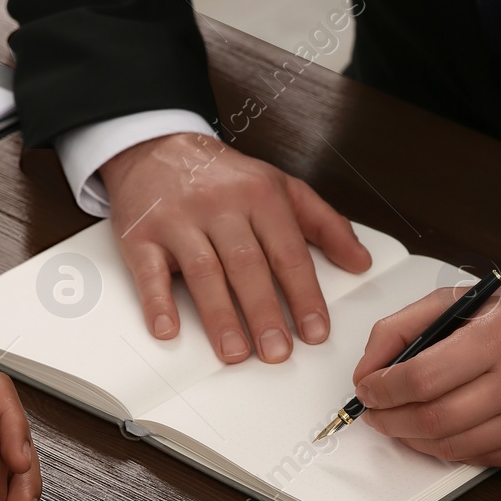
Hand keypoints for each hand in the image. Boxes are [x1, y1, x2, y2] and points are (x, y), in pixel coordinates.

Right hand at [101, 133, 371, 362]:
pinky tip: (169, 330)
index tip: (314, 331)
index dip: (304, 295)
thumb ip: (325, 224)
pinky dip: (158, 303)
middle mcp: (220, 205)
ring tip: (235, 352)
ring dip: (220, 316)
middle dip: (264, 312)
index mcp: (260, 196)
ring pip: (203, 271)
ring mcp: (178, 220)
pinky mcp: (141, 234)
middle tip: (277, 352)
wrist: (157, 148)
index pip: (288, 252)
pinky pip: (149, 272)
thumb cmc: (223, 178)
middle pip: (246, 264)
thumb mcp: (282, 188)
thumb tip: (360, 261)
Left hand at [351, 279, 500, 466]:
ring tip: (400, 420)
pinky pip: (475, 458)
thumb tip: (368, 369)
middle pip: (432, 419)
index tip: (368, 388)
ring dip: (411, 438)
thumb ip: (406, 325)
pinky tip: (438, 429)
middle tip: (375, 412)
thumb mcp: (467, 298)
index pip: (422, 376)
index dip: (382, 389)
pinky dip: (445, 447)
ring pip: (450, 447)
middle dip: (389, 419)